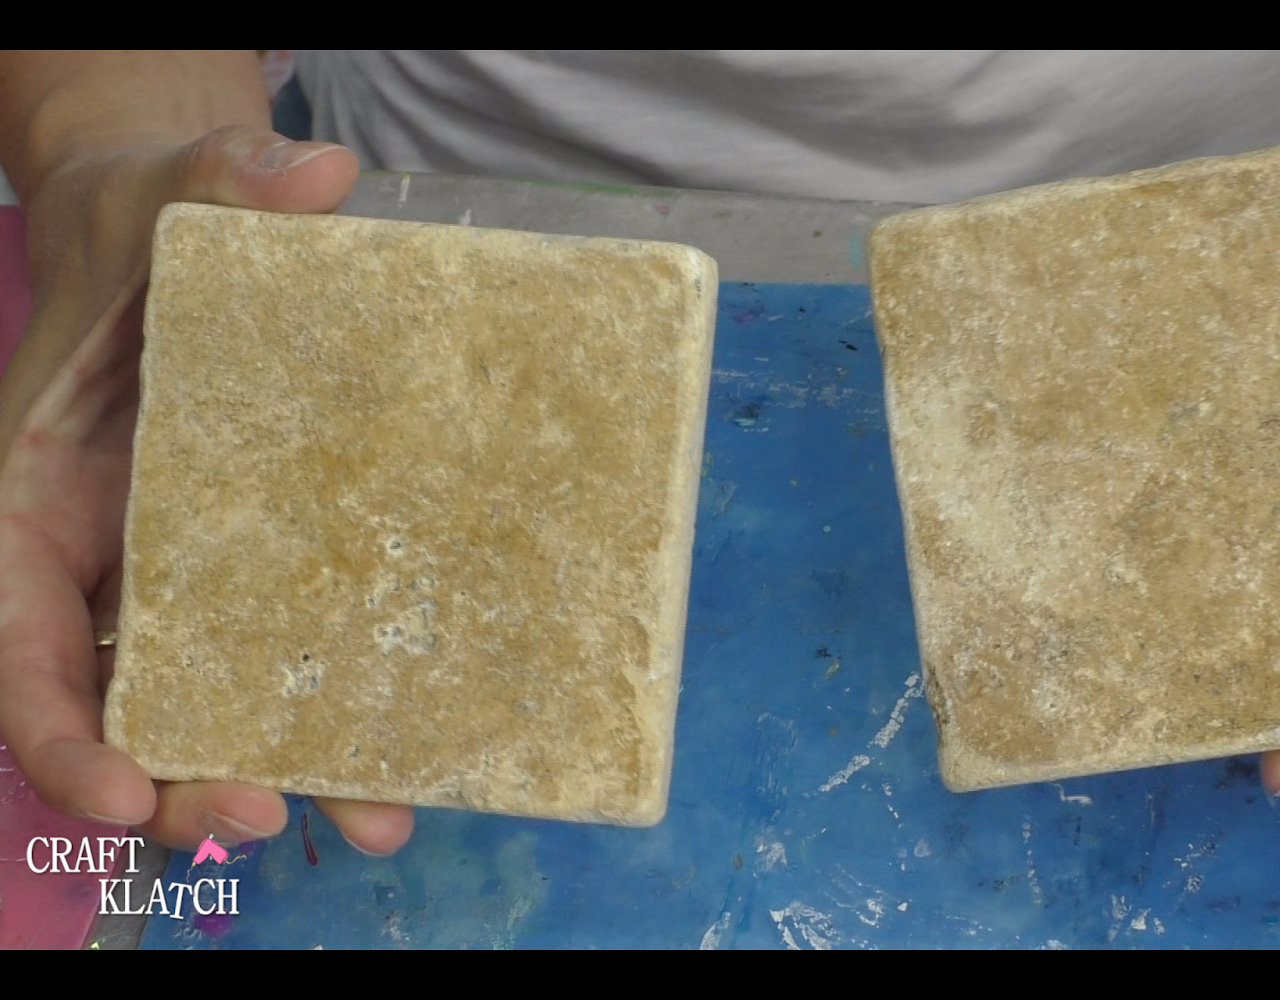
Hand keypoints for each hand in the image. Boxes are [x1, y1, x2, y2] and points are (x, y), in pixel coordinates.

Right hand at [0, 125, 413, 852]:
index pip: (19, 654)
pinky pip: (291, 659)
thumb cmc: (147, 232)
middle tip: (266, 816)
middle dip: (182, 780)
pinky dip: (336, 712)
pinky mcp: (263, 577)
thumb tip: (314, 174)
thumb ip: (217, 187)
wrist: (188, 250)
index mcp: (32, 512)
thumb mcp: (165, 201)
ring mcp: (186, 584)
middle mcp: (106, 571)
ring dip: (284, 771)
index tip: (116, 796)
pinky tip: (415, 748)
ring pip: (216, 706)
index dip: (54, 738)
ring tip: (376, 818)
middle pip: (122, 710)